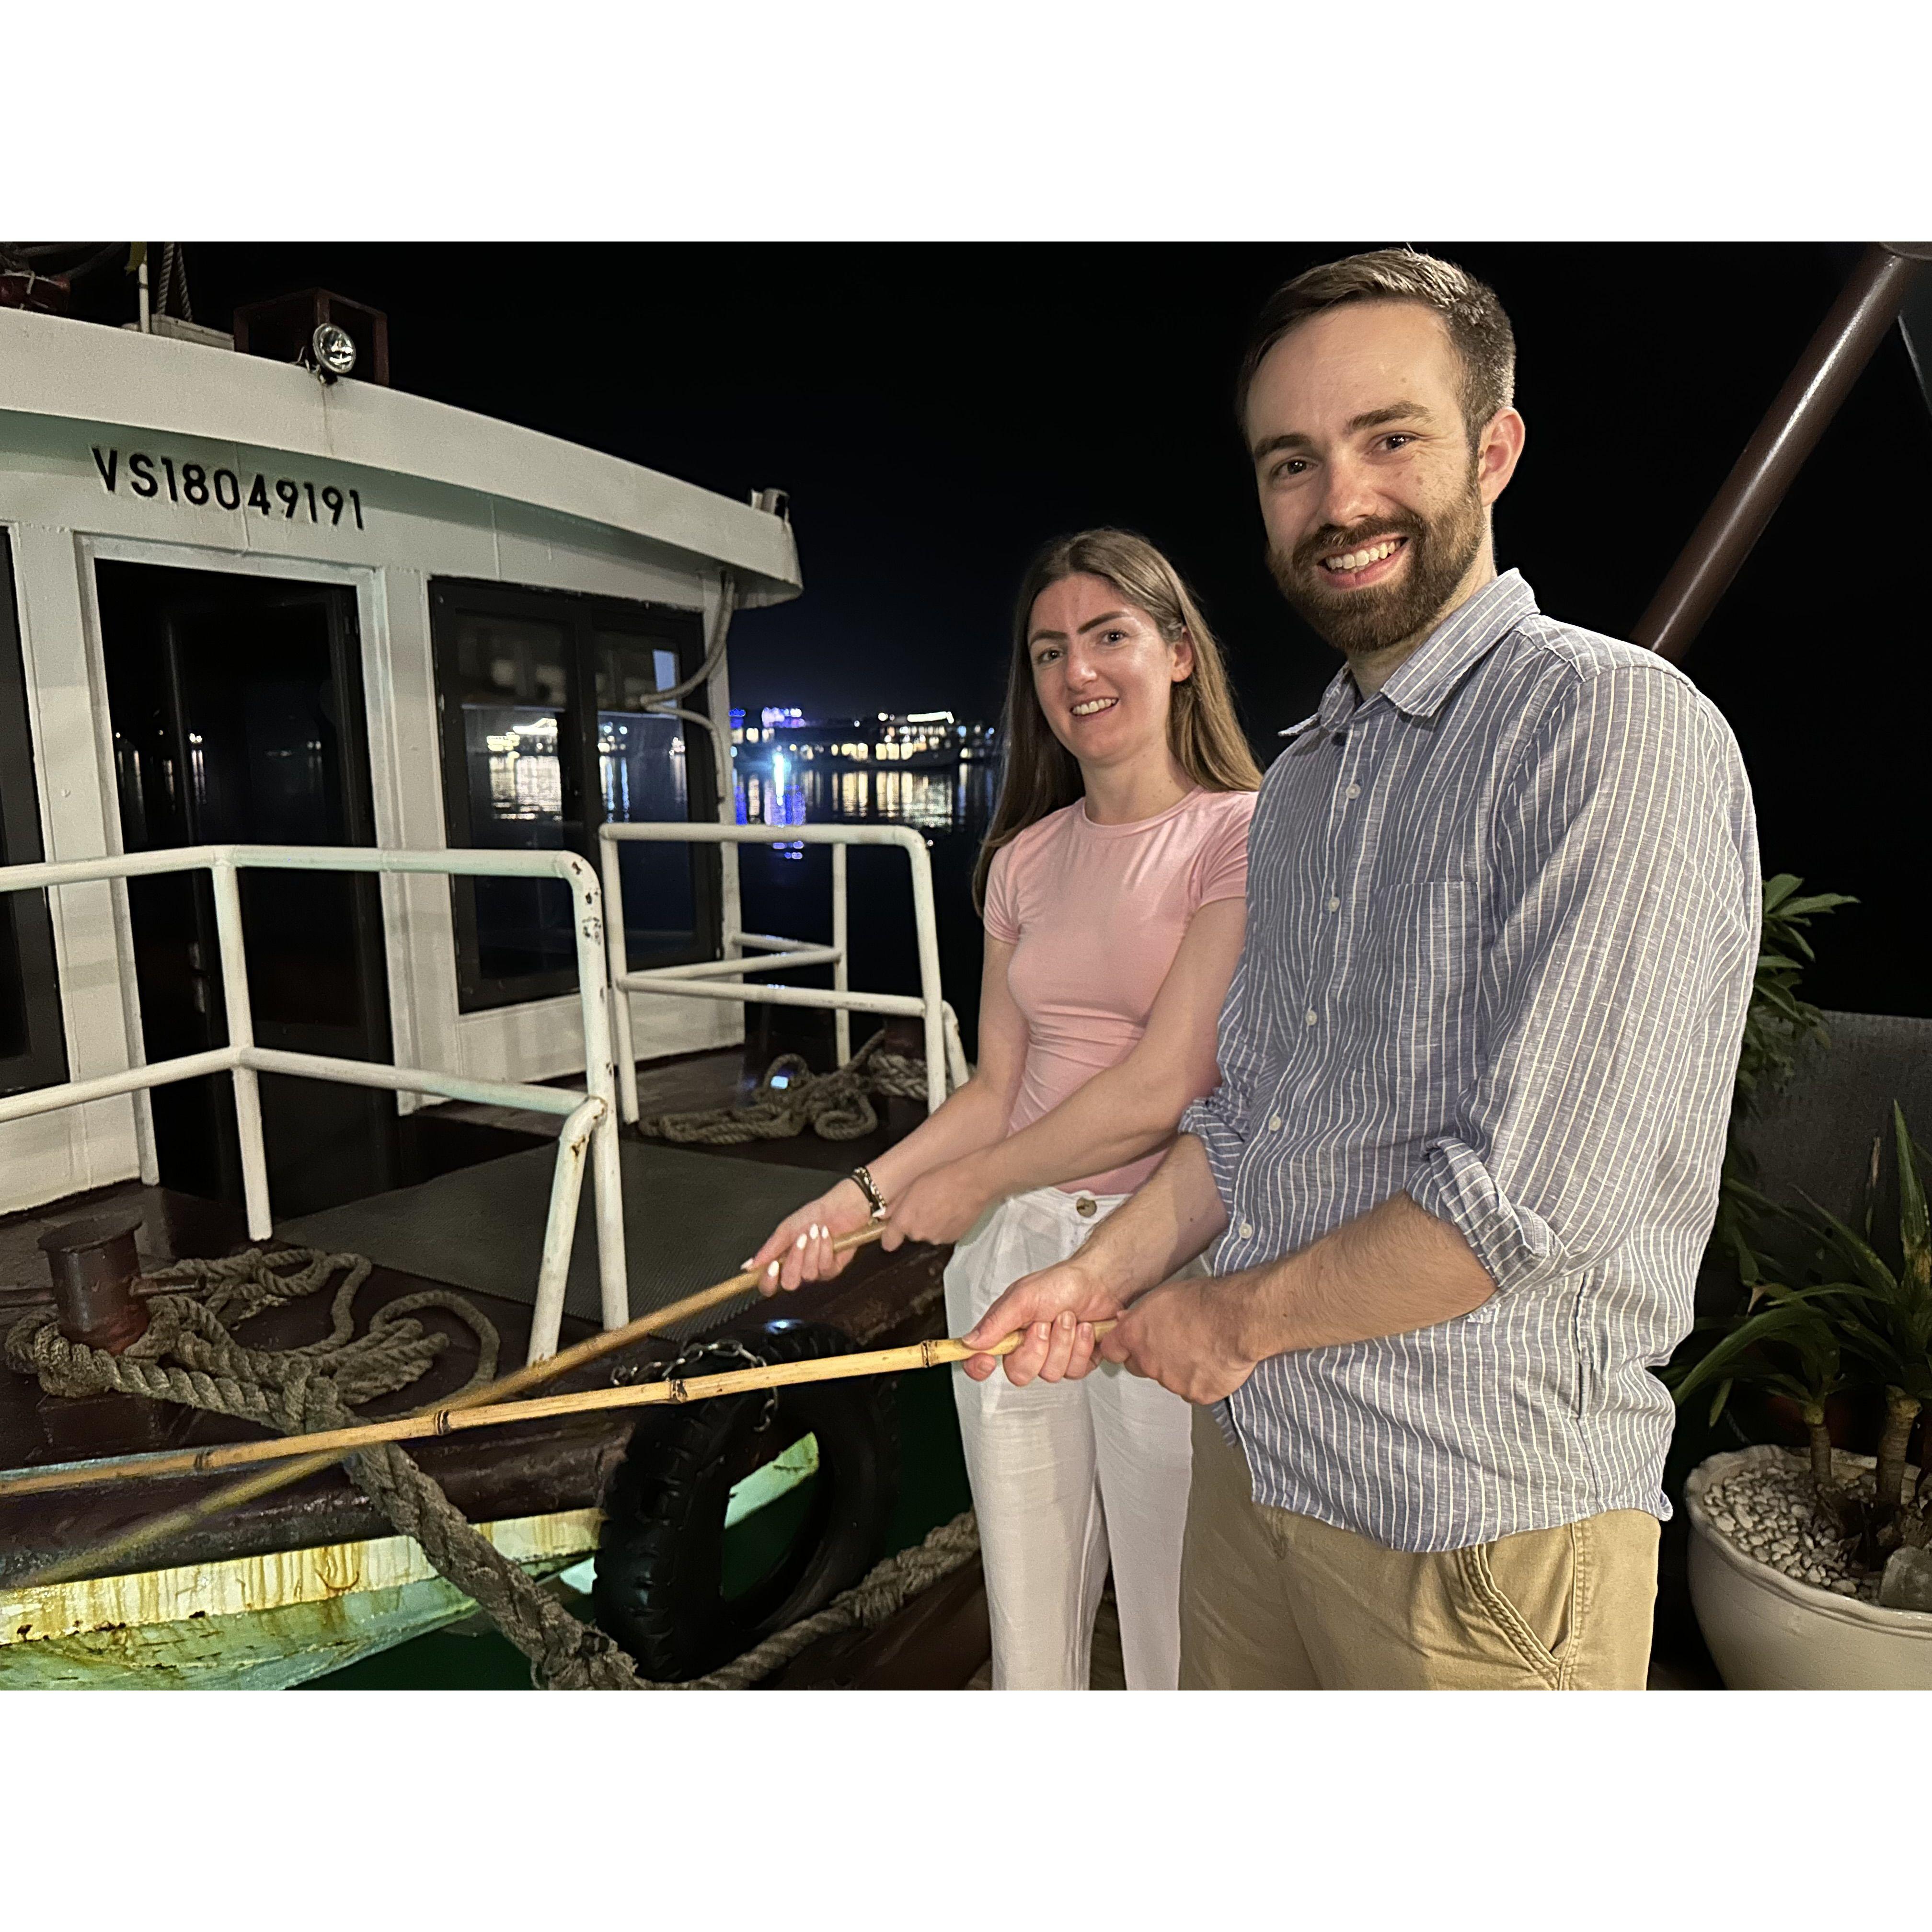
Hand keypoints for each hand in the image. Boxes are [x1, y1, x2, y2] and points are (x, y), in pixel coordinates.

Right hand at [749, 1180, 872, 1293]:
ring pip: (808, 1275)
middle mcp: (798, 1269)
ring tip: (815, 1230)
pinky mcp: (832, 1270)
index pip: (769, 1285)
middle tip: (800, 1239)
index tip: (774, 1266)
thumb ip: (768, 1250)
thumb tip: (749, 1266)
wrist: (840, 1207)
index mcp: (782, 1261)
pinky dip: (825, 1248)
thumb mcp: (786, 1229)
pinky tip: (825, 1235)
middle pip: (789, 1284)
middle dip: (795, 1260)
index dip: (768, 1281)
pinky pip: (825, 1268)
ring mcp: (815, 1271)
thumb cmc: (814, 1215)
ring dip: (812, 1249)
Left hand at [881, 1159, 990, 1252]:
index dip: (891, 1235)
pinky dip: (945, 1225)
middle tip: (925, 1204)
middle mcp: (919, 1234)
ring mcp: (937, 1238)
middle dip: (915, 1221)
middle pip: (912, 1233)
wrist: (973, 1182)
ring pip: (928, 1233)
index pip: (889, 1242)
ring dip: (932, 1223)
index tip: (894, 1228)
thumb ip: (895, 1204)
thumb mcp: (912, 1185)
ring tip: (942, 1205)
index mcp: (905, 1221)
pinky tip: (952, 1210)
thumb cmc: (942, 1178)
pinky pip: (943, 1233)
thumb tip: (885, 1214)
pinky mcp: (953, 1238)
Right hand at [961, 1258, 1124, 1386]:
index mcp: (1007, 1331)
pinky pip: (1074, 1372)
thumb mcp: (1023, 1297)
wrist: (1098, 1282)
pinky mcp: (1076, 1363)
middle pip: (1019, 1374)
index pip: (981, 1359)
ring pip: (1050, 1374)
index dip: (978, 1367)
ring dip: (1063, 1342)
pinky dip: (1082, 1347)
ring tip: (1068, 1318)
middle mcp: (1027, 1347)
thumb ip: (996, 1322)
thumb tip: (970, 1342)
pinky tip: (1084, 1329)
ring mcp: (1052, 1358)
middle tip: (1045, 1323)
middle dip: (1037, 1348)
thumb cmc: (1061, 1283)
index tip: (987, 1362)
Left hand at [1099, 1274, 1256, 1404]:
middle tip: (1174, 1342)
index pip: (1112, 1350)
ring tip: (1201, 1347)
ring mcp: (1172, 1382)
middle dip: (1151, 1357)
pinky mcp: (1196, 1394)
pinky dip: (1202, 1380)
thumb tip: (1128, 1319)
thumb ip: (1141, 1314)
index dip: (1120, 1347)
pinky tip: (1213, 1362)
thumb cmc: (1204, 1301)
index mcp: (1135, 1336)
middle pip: (1140, 1366)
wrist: (1235, 1319)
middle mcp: (1148, 1362)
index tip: (1126, 1345)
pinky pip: (1194, 1390)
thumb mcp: (1163, 1295)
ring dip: (1179, 1368)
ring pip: (1169, 1379)